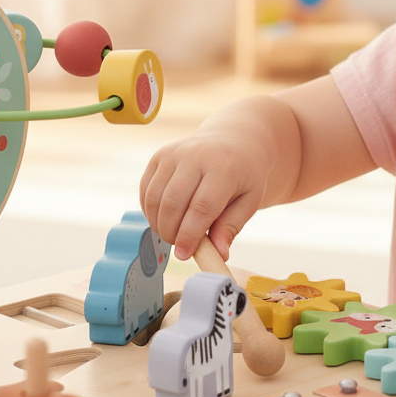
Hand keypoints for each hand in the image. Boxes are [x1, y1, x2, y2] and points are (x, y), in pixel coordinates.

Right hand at [140, 131, 267, 262]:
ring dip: (159, 224)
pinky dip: (151, 211)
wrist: (232, 142)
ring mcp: (174, 154)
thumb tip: (219, 253)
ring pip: (155, 199)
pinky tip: (165, 219)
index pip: (201, 207)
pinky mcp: (159, 157)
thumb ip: (232, 226)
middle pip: (173, 204)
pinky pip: (146, 191)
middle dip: (172, 233)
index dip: (190, 235)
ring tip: (174, 233)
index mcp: (223, 167)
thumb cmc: (243, 175)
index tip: (184, 255)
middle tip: (180, 247)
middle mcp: (195, 156)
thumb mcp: (249, 200)